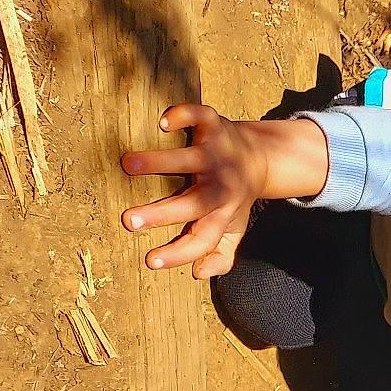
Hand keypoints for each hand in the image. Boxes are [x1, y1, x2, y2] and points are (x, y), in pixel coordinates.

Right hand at [121, 105, 266, 278]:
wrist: (263, 156)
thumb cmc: (236, 196)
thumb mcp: (233, 226)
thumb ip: (219, 252)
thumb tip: (198, 274)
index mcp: (223, 212)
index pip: (203, 238)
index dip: (180, 252)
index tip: (150, 261)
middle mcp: (221, 185)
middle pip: (194, 203)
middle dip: (162, 213)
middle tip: (128, 220)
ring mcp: (217, 154)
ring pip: (189, 159)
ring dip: (159, 161)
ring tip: (127, 165)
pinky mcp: (215, 125)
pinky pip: (201, 117)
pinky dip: (183, 116)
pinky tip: (163, 122)